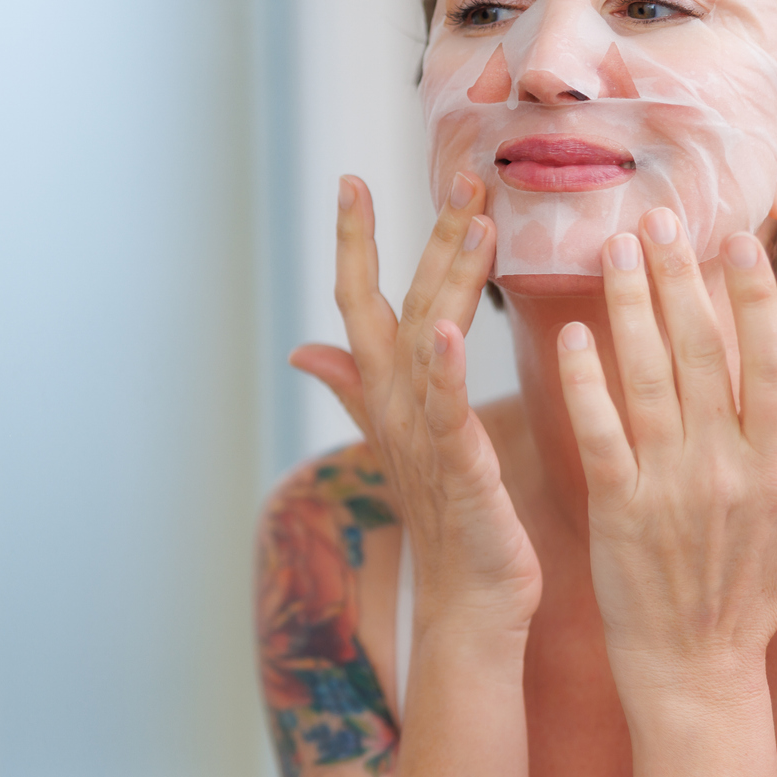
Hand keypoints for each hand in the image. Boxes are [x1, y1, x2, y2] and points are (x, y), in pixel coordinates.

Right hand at [290, 173, 540, 631]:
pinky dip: (443, 373)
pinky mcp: (457, 469)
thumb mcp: (401, 440)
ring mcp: (421, 436)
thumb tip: (302, 351)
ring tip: (474, 224)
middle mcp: (397, 406)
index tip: (351, 180)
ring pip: (429, 342)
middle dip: (430, 239)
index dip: (354, 241)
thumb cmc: (449, 519)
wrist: (471, 599)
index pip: (360, 302)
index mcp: (390, 393)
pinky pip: (445, 413)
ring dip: (448, 281)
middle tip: (464, 177)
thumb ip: (354, 390)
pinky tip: (449, 332)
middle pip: (404, 306)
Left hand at [555, 212, 776, 705]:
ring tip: (614, 250)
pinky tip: (574, 335)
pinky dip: (587, 382)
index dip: (751, 295)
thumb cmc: (760, 596)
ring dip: (631, 308)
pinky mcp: (618, 508)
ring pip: (651, 378)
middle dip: (680, 279)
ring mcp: (672, 487)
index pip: (770, 360)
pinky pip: (601, 432)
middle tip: (658, 218)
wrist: (696, 669)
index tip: (733, 240)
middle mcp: (729, 468)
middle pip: (704, 352)